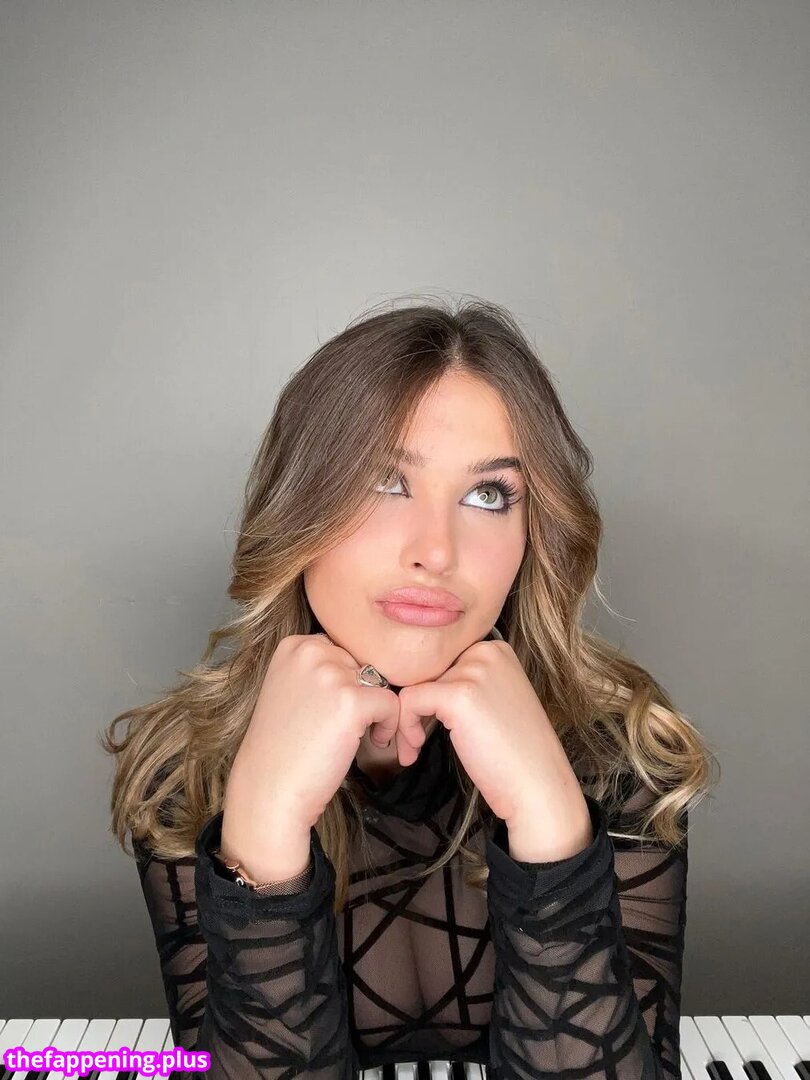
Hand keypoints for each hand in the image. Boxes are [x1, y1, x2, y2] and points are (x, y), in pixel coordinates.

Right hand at [224, 633, 404, 839]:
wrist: (269, 788)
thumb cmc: (282, 746)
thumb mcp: (288, 688)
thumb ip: (318, 669)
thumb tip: (361, 664)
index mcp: (294, 646)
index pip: (342, 649)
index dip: (346, 680)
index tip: (337, 709)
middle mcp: (311, 652)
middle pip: (362, 663)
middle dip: (362, 692)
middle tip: (348, 725)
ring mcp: (331, 675)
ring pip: (380, 682)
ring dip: (377, 708)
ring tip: (359, 734)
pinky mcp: (352, 701)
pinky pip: (391, 703)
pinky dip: (390, 724)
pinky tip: (374, 741)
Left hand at [396, 637, 586, 833]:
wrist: (538, 785)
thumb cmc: (515, 753)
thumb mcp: (493, 700)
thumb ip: (465, 683)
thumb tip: (420, 683)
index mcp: (496, 650)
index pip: (442, 662)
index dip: (429, 695)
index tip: (428, 724)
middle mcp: (486, 652)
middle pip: (425, 672)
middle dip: (415, 708)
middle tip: (416, 740)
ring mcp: (474, 671)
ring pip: (413, 686)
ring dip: (408, 721)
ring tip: (416, 748)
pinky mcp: (459, 695)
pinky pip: (409, 701)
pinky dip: (406, 726)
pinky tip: (418, 747)